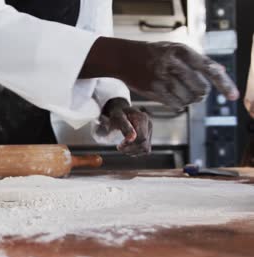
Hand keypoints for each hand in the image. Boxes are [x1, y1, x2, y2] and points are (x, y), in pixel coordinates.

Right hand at [81, 37, 239, 109]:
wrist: (125, 58)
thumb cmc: (154, 53)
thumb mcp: (175, 49)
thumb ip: (197, 60)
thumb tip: (220, 71)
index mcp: (181, 51)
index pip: (209, 69)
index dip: (224, 84)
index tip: (233, 96)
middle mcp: (172, 64)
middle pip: (200, 88)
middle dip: (201, 93)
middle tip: (197, 92)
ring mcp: (162, 78)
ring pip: (188, 98)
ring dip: (189, 99)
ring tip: (182, 92)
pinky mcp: (153, 90)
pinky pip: (175, 104)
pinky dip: (179, 104)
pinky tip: (174, 98)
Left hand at [97, 98, 151, 156]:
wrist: (121, 112)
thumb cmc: (118, 113)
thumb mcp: (118, 117)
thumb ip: (125, 126)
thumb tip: (132, 138)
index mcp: (143, 118)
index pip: (142, 137)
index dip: (131, 144)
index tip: (120, 145)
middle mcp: (149, 125)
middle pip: (144, 144)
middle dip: (130, 149)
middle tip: (119, 147)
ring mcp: (150, 131)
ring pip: (145, 149)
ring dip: (132, 151)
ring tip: (122, 147)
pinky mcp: (148, 137)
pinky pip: (144, 149)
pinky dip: (134, 151)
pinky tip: (127, 147)